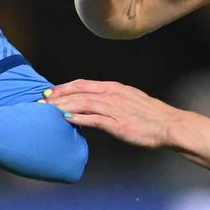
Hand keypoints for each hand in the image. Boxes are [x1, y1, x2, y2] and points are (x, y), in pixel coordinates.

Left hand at [44, 79, 179, 147]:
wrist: (168, 125)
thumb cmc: (151, 116)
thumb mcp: (130, 101)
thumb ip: (111, 101)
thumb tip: (95, 105)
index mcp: (114, 88)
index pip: (84, 84)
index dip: (65, 87)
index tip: (50, 92)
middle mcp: (112, 95)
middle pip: (79, 92)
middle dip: (58, 96)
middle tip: (41, 101)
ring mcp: (114, 109)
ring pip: (83, 103)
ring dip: (63, 106)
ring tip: (47, 110)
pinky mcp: (117, 124)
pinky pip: (93, 119)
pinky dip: (78, 118)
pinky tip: (65, 119)